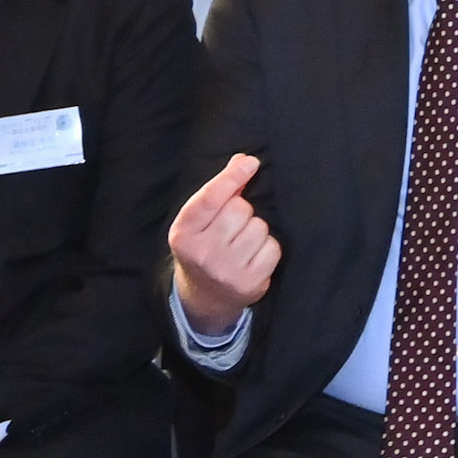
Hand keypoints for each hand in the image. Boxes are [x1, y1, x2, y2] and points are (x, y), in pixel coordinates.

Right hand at [168, 152, 279, 325]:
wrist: (204, 297)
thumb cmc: (203, 248)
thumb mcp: (198, 223)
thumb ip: (217, 192)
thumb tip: (242, 161)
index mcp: (183, 233)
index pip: (211, 198)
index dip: (232, 177)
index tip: (250, 163)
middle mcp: (202, 253)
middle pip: (240, 209)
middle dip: (242, 211)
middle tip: (232, 228)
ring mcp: (226, 270)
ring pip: (260, 226)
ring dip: (256, 230)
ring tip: (241, 245)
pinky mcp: (249, 283)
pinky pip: (273, 247)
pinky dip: (268, 248)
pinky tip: (253, 257)